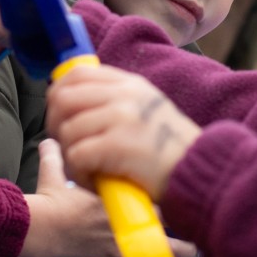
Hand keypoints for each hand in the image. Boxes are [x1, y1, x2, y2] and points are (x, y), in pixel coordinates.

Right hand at [18, 139, 195, 256]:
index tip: (177, 189)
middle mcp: (122, 215)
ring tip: (193, 246)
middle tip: (189, 216)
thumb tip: (49, 142)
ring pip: (159, 242)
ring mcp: (120, 238)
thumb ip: (55, 157)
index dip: (166, 190)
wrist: (37, 232)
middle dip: (175, 215)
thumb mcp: (53, 176)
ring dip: (175, 244)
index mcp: (114, 194)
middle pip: (161, 215)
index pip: (150, 190)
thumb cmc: (46, 204)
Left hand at [45, 63, 200, 202]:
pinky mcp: (118, 144)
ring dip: (71, 158)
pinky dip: (80, 174)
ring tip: (89, 171)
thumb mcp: (146, 112)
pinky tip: (96, 182)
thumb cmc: (170, 152)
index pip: (77, 73)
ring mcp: (122, 117)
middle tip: (70, 148)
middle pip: (63, 98)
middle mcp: (125, 94)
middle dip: (56, 126)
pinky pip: (76, 156)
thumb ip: (115, 101)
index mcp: (130, 84)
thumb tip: (71, 100)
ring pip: (67, 130)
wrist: (200, 173)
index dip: (58, 94)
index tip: (61, 117)